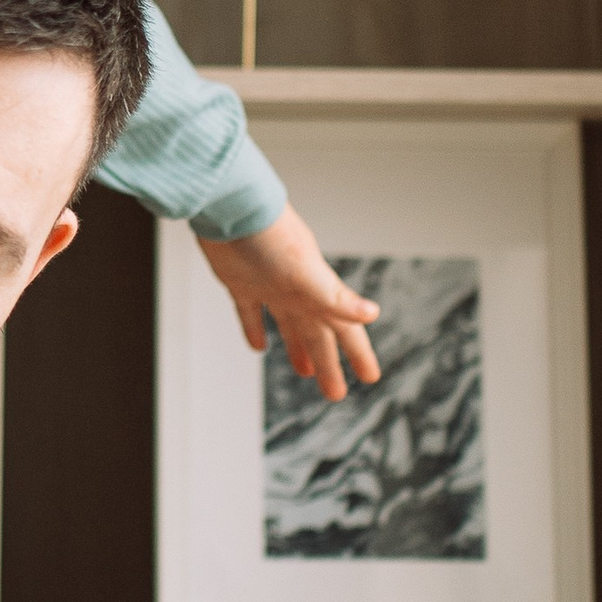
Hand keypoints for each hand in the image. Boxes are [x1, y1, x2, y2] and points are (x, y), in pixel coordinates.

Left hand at [198, 205, 380, 401]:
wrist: (229, 206)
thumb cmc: (268, 234)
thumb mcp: (305, 271)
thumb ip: (335, 296)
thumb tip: (372, 313)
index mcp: (317, 290)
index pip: (345, 329)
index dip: (358, 354)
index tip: (371, 378)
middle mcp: (297, 290)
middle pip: (318, 335)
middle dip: (329, 365)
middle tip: (336, 395)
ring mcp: (269, 286)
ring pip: (290, 325)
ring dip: (299, 349)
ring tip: (306, 372)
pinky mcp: (240, 282)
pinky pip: (250, 313)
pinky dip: (255, 329)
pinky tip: (257, 347)